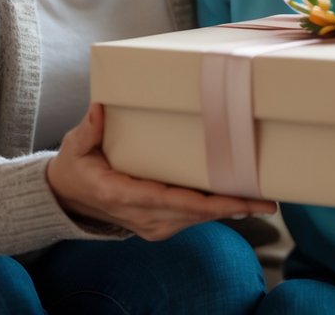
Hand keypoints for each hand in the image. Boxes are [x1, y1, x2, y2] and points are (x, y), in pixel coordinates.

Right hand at [46, 103, 276, 240]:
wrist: (67, 199)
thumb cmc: (75, 167)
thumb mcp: (75, 146)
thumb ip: (88, 129)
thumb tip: (99, 108)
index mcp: (122, 196)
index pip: (175, 202)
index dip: (211, 203)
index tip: (240, 200)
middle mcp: (142, 217)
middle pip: (196, 214)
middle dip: (232, 207)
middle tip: (268, 199)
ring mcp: (152, 226)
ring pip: (197, 218)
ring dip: (229, 210)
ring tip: (262, 198)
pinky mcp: (159, 225)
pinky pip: (192, 218)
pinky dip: (215, 210)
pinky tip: (239, 201)